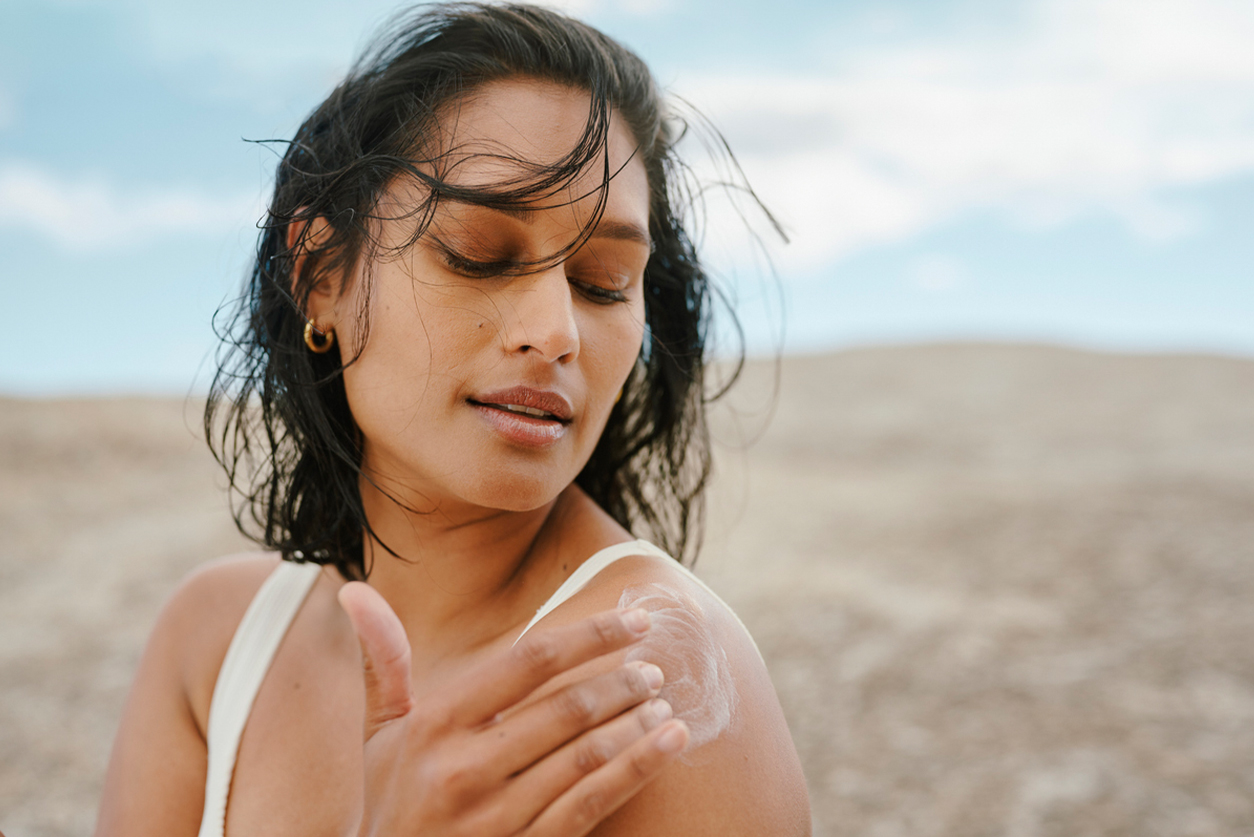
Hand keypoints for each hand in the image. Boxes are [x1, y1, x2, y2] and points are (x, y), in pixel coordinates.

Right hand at [338, 582, 689, 836]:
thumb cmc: (389, 803)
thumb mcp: (380, 735)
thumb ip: (383, 661)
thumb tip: (354, 590)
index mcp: (434, 724)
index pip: (528, 661)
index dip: (590, 634)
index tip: (634, 619)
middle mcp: (462, 769)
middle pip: (566, 708)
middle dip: (622, 682)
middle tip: (654, 669)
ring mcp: (494, 818)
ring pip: (586, 757)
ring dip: (636, 725)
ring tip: (665, 705)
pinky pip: (589, 806)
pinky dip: (637, 770)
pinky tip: (667, 746)